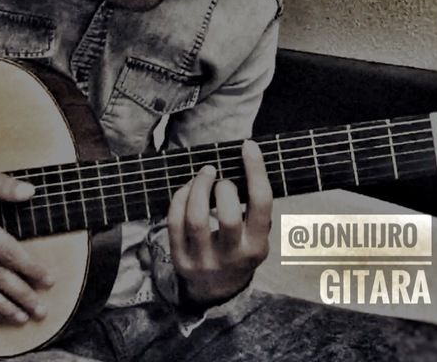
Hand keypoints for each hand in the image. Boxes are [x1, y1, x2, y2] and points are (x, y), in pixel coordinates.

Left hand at [168, 140, 271, 305]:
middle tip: (221, 178)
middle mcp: (232, 256)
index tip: (248, 146)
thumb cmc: (240, 247)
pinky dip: (180, 198)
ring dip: (198, 187)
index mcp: (257, 246)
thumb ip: (255, 205)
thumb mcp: (256, 234)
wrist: (217, 290)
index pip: (262, 204)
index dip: (256, 170)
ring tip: (205, 173)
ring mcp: (204, 260)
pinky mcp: (180, 259)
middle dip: (224, 187)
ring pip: (196, 219)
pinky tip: (188, 188)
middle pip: (229, 216)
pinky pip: (174, 222)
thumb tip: (247, 156)